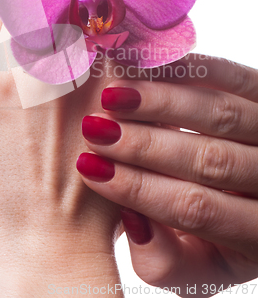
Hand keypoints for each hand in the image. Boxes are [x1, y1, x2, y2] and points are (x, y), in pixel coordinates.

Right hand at [77, 55, 257, 296]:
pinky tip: (149, 68)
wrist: (254, 187)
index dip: (139, 188)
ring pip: (221, 113)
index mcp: (257, 235)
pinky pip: (232, 74)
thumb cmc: (218, 228)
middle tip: (97, 129)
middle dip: (145, 144)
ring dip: (162, 102)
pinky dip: (189, 68)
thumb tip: (130, 216)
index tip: (91, 168)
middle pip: (210, 160)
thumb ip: (164, 259)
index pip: (196, 209)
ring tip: (114, 96)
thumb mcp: (198, 264)